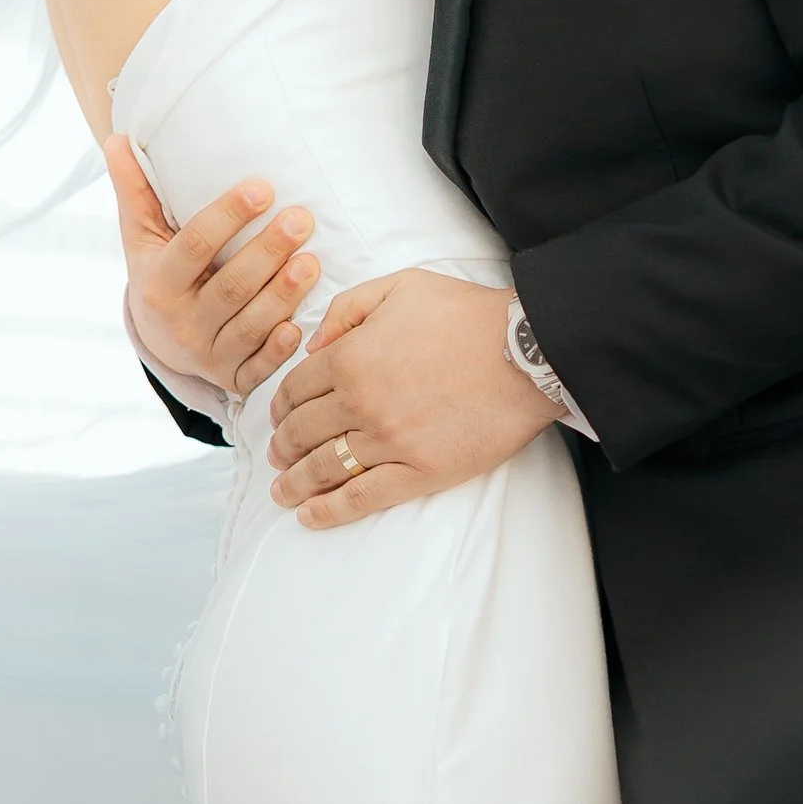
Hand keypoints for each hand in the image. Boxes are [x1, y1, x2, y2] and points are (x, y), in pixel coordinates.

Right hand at [108, 135, 321, 401]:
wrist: (160, 341)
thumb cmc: (160, 274)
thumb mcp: (142, 238)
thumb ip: (136, 192)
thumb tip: (116, 138)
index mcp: (158, 284)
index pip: (194, 246)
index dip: (227, 216)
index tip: (262, 188)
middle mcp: (181, 323)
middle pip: (229, 286)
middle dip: (267, 252)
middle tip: (301, 218)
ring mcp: (208, 355)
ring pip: (250, 326)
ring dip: (282, 295)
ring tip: (312, 261)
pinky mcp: (234, 378)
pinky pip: (258, 368)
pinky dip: (278, 350)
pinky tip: (299, 328)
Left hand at [267, 272, 557, 526]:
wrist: (526, 352)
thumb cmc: (468, 315)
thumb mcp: (401, 286)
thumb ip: (349, 308)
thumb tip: (313, 344)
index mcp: (350, 356)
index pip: (295, 389)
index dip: (280, 407)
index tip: (277, 418)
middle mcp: (360, 402)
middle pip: (302, 431)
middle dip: (282, 446)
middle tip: (277, 457)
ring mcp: (388, 441)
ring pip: (324, 468)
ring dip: (295, 483)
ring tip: (283, 492)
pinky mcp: (419, 472)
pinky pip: (362, 497)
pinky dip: (330, 511)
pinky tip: (310, 517)